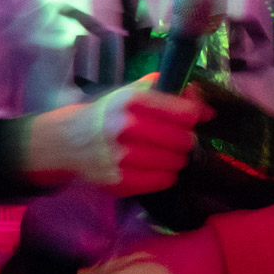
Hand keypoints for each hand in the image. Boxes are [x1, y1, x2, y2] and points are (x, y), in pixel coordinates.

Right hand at [25, 75, 211, 195]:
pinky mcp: (118, 180)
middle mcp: (124, 127)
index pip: (182, 112)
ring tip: (168, 154)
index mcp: (130, 100)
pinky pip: (160, 181)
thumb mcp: (130, 93)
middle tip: (179, 139)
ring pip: (173, 162)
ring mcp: (120, 156)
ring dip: (177, 158)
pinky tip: (158, 167)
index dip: (194, 115)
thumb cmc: (106, 115)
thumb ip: (167, 93)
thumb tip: (206, 108)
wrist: (67, 142)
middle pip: (181, 139)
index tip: (193, 117)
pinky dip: (165, 175)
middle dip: (185, 139)